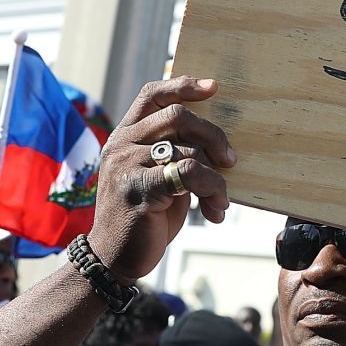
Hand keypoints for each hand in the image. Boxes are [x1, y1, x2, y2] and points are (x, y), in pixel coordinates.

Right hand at [86, 77, 234, 281]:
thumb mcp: (158, 178)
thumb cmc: (144, 218)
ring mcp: (126, 166)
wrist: (115, 258)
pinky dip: (211, 189)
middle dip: (213, 135)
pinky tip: (214, 210)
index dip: (184, 86)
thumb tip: (218, 141)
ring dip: (217, 177)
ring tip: (221, 200)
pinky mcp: (138, 189)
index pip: (152, 95)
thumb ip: (175, 153)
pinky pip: (188, 174)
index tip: (214, 88)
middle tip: (231, 160)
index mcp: (125, 136)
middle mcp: (122, 145)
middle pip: (177, 116)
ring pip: (188, 149)